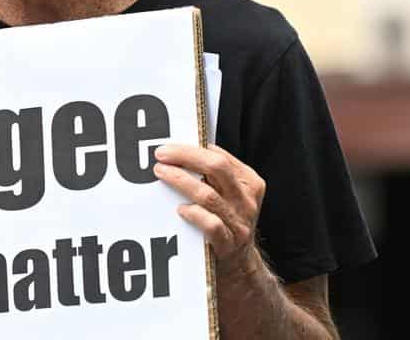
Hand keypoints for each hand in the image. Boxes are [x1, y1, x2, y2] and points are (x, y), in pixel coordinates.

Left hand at [152, 143, 266, 277]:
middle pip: (217, 168)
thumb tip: (179, 150)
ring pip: (209, 195)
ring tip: (160, 173)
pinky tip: (180, 209)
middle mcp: (246, 200)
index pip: (220, 156)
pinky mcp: (228, 243)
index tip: (168, 146)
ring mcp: (239, 222)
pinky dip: (194, 214)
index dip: (192, 149)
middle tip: (160, 155)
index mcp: (249, 182)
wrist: (238, 263)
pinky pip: (212, 225)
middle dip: (185, 157)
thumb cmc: (225, 220)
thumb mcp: (228, 194)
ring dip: (181, 181)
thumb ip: (213, 175)